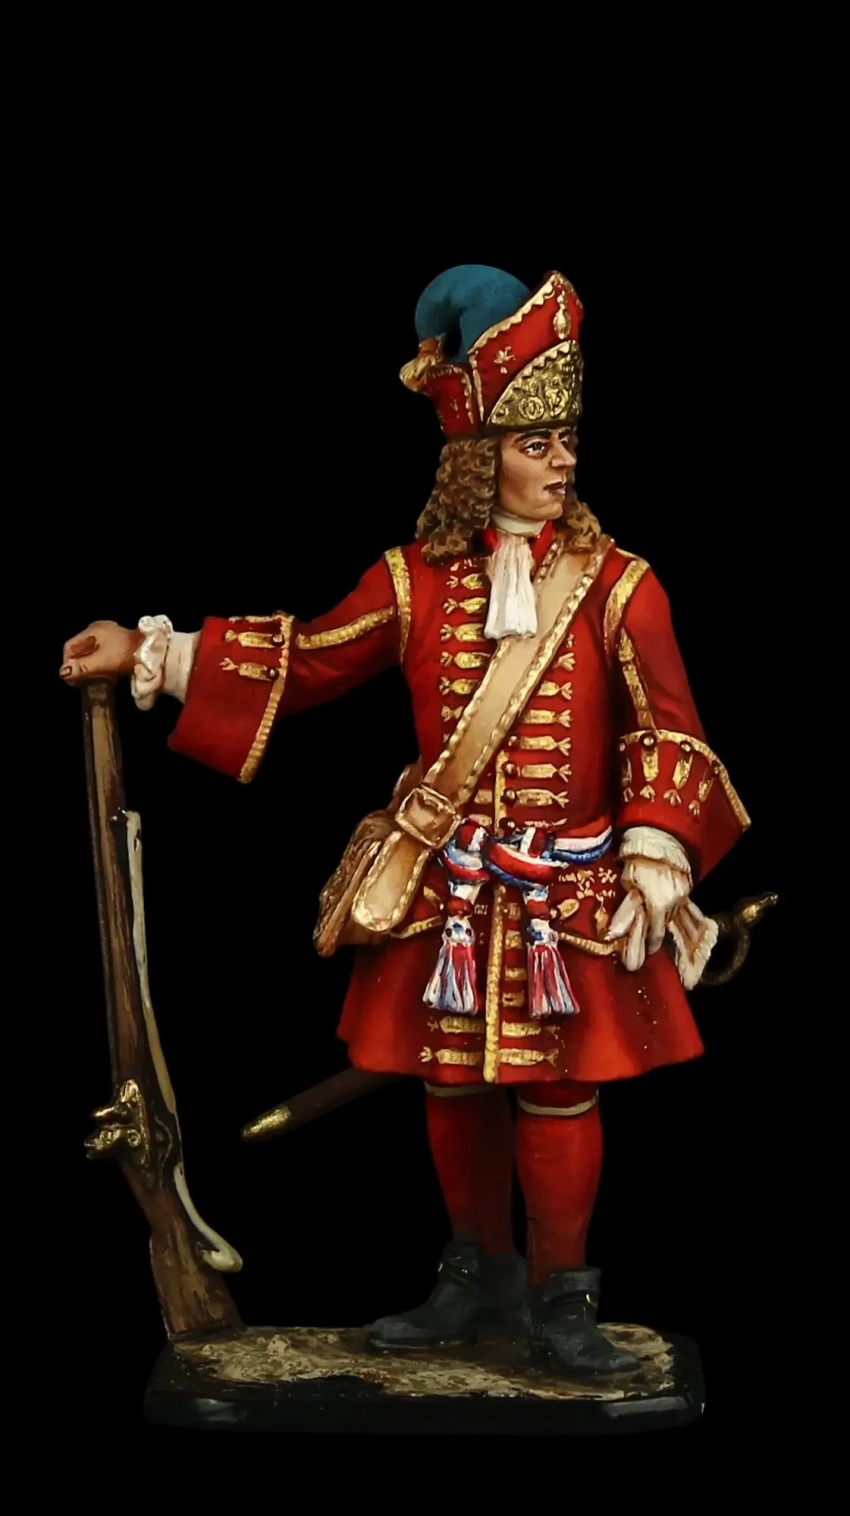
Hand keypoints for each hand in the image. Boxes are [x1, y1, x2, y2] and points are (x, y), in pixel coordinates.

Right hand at [60, 621, 143, 684]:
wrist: (155, 653)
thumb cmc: (127, 654)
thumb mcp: (102, 662)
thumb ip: (82, 668)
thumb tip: (63, 673)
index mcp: (93, 631)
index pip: (70, 646)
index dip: (67, 663)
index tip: (71, 678)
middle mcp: (100, 631)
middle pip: (80, 650)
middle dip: (78, 667)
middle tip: (80, 682)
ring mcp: (111, 637)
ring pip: (92, 654)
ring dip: (90, 668)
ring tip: (91, 682)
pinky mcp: (120, 646)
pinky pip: (103, 656)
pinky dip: (101, 667)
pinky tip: (105, 677)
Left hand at [605, 856, 691, 971]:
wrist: (656, 838)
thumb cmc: (638, 861)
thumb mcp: (628, 886)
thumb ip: (625, 913)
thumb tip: (614, 935)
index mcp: (660, 905)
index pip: (656, 932)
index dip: (651, 944)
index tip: (647, 952)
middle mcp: (675, 902)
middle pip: (665, 924)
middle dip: (655, 932)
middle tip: (646, 938)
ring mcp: (683, 893)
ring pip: (673, 914)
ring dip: (663, 919)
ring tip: (653, 921)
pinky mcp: (686, 885)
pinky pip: (680, 904)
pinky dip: (672, 908)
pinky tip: (666, 908)